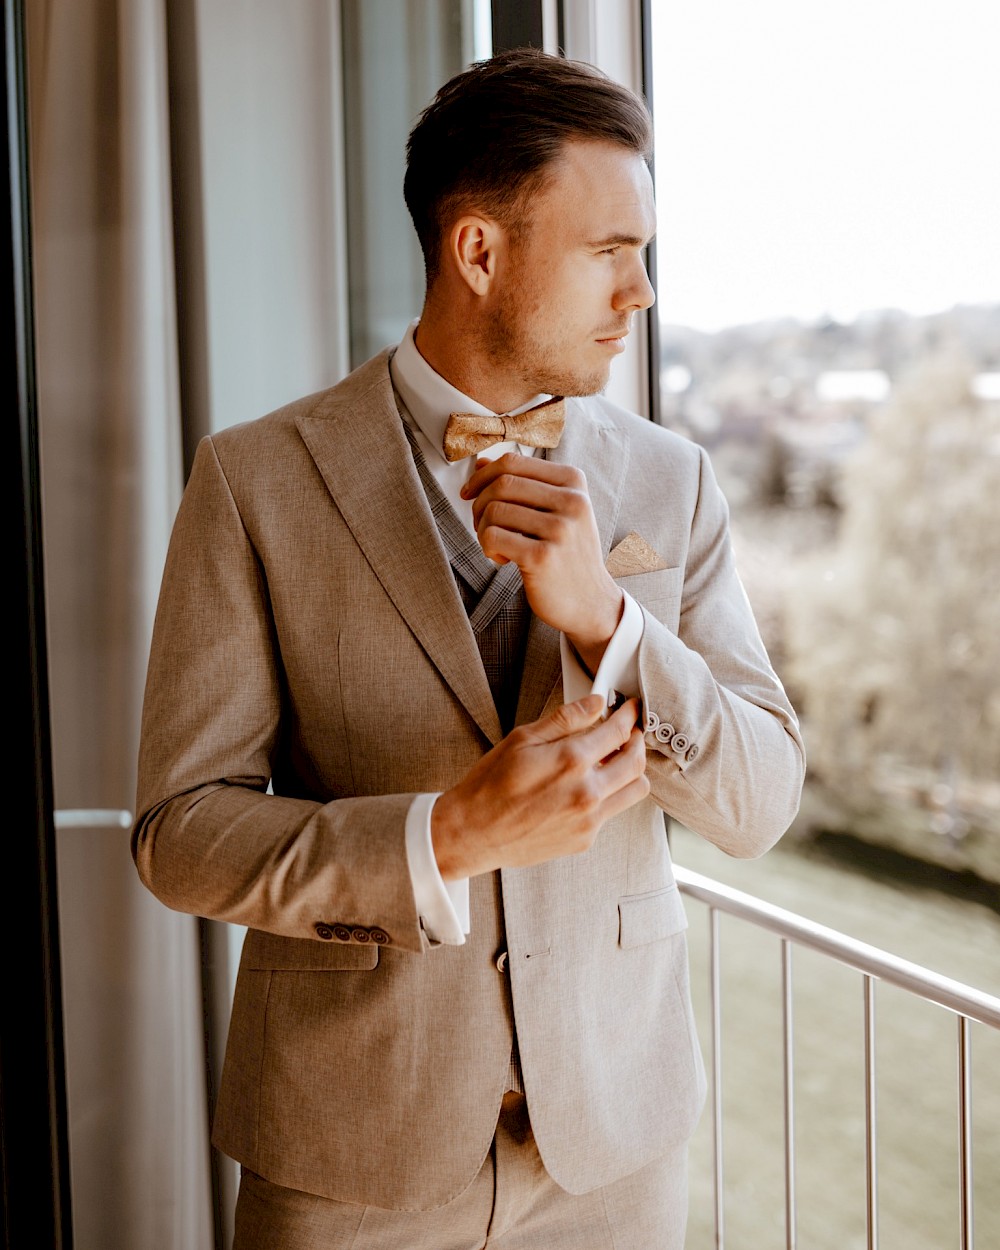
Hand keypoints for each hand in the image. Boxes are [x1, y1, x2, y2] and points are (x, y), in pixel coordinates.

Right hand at [431, 694, 647, 879]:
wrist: (473, 832)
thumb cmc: (490, 784)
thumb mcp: (523, 738)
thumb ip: (565, 719)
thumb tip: (595, 703)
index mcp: (571, 760)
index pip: (619, 731)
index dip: (629, 715)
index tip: (631, 709)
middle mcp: (587, 792)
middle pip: (637, 762)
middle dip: (637, 741)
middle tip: (628, 733)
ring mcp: (589, 819)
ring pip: (635, 791)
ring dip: (632, 771)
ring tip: (615, 761)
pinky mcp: (585, 839)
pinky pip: (612, 812)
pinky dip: (609, 795)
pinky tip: (587, 788)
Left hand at [461, 454, 623, 673]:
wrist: (590, 602)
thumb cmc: (567, 555)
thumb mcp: (555, 511)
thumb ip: (522, 485)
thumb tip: (481, 463)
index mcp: (574, 483)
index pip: (514, 462)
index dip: (483, 476)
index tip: (470, 493)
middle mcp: (572, 501)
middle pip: (502, 483)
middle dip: (479, 503)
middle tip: (482, 526)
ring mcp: (560, 529)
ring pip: (494, 510)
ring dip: (482, 529)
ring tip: (497, 546)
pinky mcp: (543, 556)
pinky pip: (492, 537)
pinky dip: (487, 548)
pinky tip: (502, 559)